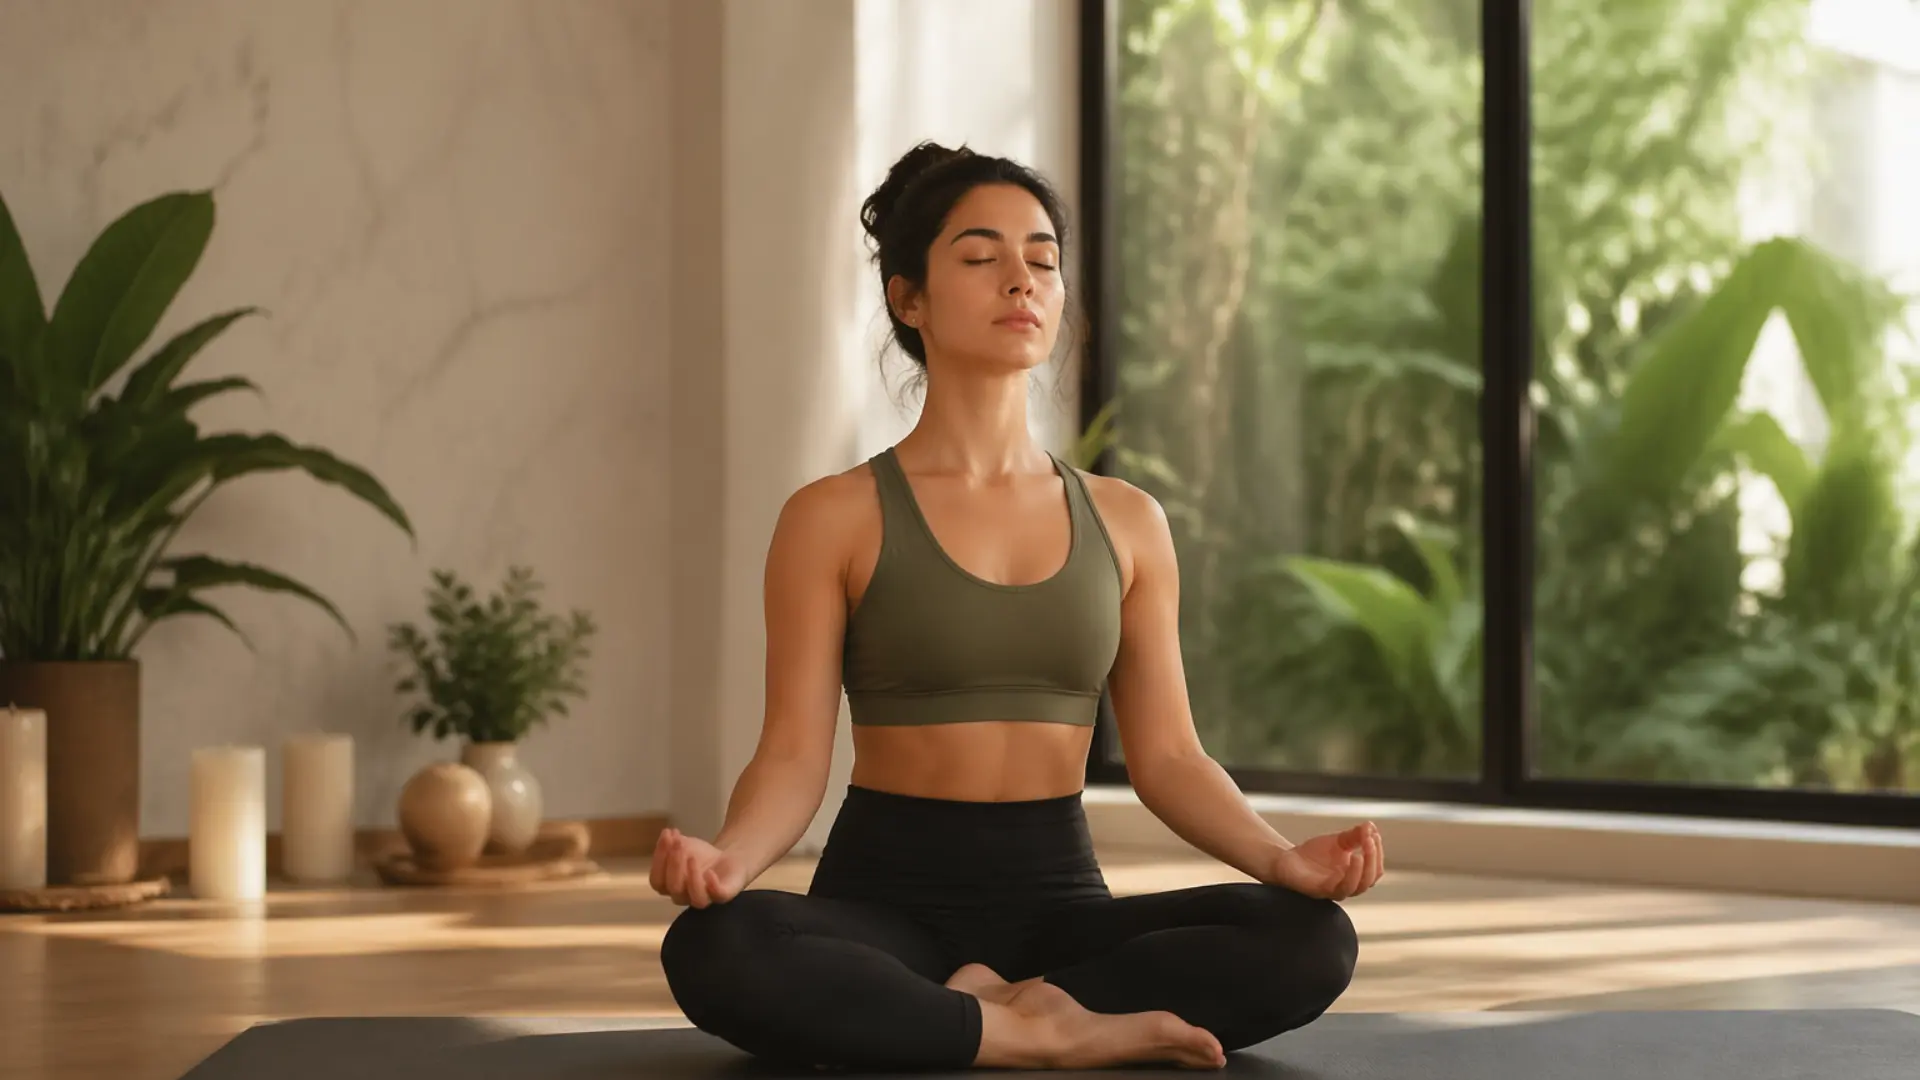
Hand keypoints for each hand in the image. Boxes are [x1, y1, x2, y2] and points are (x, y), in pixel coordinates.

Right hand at [649, 828, 745, 907]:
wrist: (727, 857)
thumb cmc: (700, 856)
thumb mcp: (683, 846)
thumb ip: (672, 843)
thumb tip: (667, 833)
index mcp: (669, 887)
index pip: (657, 880)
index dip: (659, 858)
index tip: (666, 834)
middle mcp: (684, 897)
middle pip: (674, 888)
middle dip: (674, 863)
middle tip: (678, 843)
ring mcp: (704, 897)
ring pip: (696, 898)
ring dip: (692, 877)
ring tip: (692, 857)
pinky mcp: (723, 895)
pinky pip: (718, 896)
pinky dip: (713, 885)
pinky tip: (710, 872)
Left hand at [1265, 822, 1383, 900]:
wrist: (1287, 860)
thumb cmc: (1314, 853)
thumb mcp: (1338, 841)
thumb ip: (1355, 835)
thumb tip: (1371, 826)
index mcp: (1356, 875)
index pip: (1376, 868)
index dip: (1378, 852)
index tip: (1374, 833)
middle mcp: (1349, 886)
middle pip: (1371, 879)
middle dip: (1373, 858)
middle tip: (1369, 839)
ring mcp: (1335, 890)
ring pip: (1358, 886)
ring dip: (1364, 868)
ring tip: (1361, 851)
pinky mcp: (1321, 891)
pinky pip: (1341, 888)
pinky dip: (1350, 875)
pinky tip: (1352, 858)